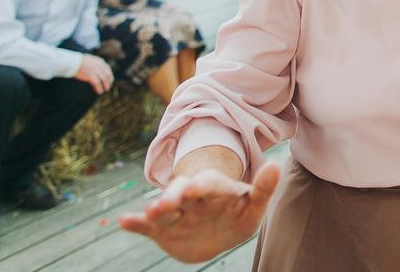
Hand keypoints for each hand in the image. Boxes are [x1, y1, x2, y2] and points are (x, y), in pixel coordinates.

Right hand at [74, 54, 113, 94]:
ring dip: (106, 86)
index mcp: (99, 61)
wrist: (72, 62)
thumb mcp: (89, 60)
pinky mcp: (91, 76)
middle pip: (108, 75)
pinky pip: (98, 83)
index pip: (108, 68)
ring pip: (104, 80)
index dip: (109, 75)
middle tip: (108, 87)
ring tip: (105, 90)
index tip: (110, 80)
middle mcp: (99, 65)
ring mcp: (95, 70)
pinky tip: (99, 92)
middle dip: (109, 81)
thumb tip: (96, 69)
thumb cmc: (77, 61)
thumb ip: (94, 63)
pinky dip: (99, 88)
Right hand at [119, 164, 280, 262]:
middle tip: (166, 202)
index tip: (196, 188)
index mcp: (214, 189)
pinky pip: (146, 226)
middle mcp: (191, 198)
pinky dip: (135, 224)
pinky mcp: (160, 229)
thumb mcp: (252, 207)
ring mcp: (175, 213)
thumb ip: (263, 190)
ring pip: (164, 209)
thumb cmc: (237, 215)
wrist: (216, 233)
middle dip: (174, 196)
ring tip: (150, 211)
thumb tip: (276, 166)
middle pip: (181, 193)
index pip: (209, 184)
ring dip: (157, 208)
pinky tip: (123, 221)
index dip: (203, 186)